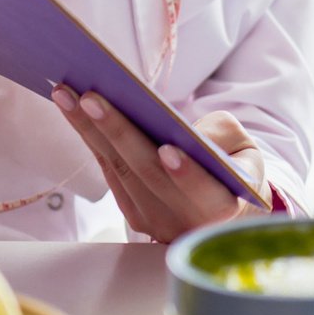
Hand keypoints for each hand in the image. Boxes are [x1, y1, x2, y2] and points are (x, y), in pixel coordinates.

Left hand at [53, 90, 263, 243]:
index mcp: (221, 207)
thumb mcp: (247, 151)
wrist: (225, 209)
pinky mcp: (131, 212)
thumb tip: (177, 128)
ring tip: (66, 93)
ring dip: (88, 129)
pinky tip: (71, 108)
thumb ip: (222, 137)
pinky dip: (89, 136)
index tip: (167, 150)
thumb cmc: (237, 171)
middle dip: (117, 132)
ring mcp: (153, 220)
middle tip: (90, 98)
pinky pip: (107, 170)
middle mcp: (184, 221)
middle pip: (147, 175)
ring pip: (118, 170)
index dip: (186, 174)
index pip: (204, 193)